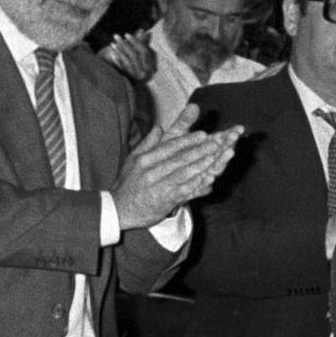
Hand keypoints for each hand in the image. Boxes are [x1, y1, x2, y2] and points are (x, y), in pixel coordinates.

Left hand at [97, 30, 155, 82]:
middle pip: (135, 56)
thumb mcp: (142, 56)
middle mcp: (145, 73)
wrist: (133, 88)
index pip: (144, 52)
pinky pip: (122, 68)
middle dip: (125, 44)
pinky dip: (117, 59)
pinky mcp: (129, 81)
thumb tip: (144, 31)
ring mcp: (136, 77)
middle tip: (116, 36)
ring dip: (120, 51)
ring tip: (112, 43)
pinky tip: (111, 52)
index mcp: (150, 66)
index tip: (126, 34)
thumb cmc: (138, 67)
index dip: (136, 42)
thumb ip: (143, 43)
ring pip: (128, 61)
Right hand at [111, 102, 239, 229]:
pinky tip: (209, 180)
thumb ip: (148, 143)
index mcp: (144, 159)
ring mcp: (158, 187)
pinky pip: (183, 191)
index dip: (187, 140)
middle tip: (216, 142)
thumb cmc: (129, 182)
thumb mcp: (133, 159)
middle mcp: (151, 172)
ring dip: (201, 165)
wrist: (119, 209)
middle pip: (178, 159)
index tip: (203, 134)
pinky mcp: (164, 201)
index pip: (169, 147)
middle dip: (199, 150)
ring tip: (216, 157)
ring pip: (183, 174)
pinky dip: (197, 185)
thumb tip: (159, 126)